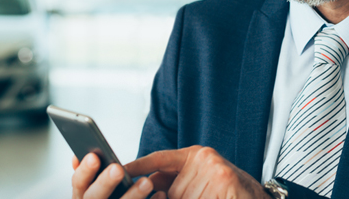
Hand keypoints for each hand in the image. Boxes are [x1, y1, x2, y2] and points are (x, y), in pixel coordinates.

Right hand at [71, 153, 153, 198]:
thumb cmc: (105, 198)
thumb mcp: (91, 190)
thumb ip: (87, 175)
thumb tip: (77, 157)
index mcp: (81, 197)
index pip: (78, 184)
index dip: (84, 171)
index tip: (94, 156)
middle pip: (94, 198)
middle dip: (105, 183)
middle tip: (118, 169)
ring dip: (133, 196)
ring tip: (147, 182)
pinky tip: (161, 195)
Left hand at [125, 146, 269, 198]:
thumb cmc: (228, 193)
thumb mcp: (201, 182)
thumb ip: (177, 183)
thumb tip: (145, 190)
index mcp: (196, 155)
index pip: (160, 159)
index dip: (139, 165)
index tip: (120, 169)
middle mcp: (205, 159)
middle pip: (170, 191)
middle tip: (187, 194)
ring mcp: (216, 172)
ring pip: (182, 198)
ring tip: (211, 195)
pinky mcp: (225, 184)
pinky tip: (216, 197)